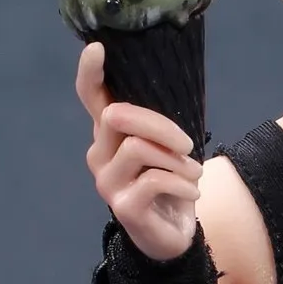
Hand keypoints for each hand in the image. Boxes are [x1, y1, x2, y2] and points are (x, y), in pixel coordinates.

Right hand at [78, 40, 200, 260]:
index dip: (89, 72)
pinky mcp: (122, 205)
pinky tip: (192, 193)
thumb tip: (174, 85)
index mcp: (110, 133)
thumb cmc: (171, 183)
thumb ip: (161, 122)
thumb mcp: (169, 147)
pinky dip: (181, 183)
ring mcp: (107, 181)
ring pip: (138, 148)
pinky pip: (154, 181)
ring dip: (177, 160)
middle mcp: (100, 153)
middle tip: (188, 143)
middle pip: (119, 116)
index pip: (91, 97)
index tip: (97, 48)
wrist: (174, 235)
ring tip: (193, 174)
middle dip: (160, 125)